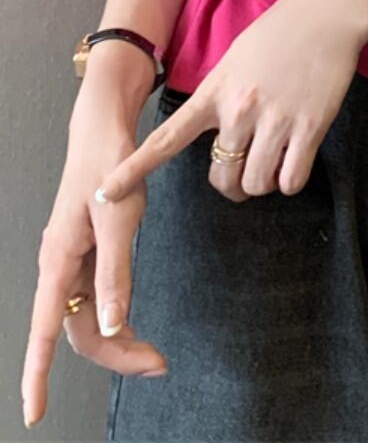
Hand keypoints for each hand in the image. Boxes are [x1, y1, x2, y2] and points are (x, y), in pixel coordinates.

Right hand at [21, 61, 168, 429]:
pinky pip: (95, 299)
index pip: (44, 330)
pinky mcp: (85, 255)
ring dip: (117, 341)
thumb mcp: (119, 218)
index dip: (37, 375)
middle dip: (113, 356)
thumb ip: (116, 274)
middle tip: (157, 365)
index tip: (33, 414)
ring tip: (154, 355)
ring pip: (88, 319)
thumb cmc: (110, 165)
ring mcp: (71, 262)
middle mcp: (59, 266)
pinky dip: (117, 318)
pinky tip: (134, 326)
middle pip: (78, 332)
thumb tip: (112, 327)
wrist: (103, 130)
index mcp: (58, 259)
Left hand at [95, 0, 367, 204]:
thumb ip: (221, 94)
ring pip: (256, 183)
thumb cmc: (283, 29)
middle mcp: (240, 108)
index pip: (167, 138)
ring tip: (273, 163)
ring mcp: (275, 119)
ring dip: (263, 183)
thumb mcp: (236, 56)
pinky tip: (294, 162)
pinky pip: (292, 179)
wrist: (328, 10)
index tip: (106, 194)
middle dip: (230, 184)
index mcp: (215, 90)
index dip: (134, 170)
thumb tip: (220, 131)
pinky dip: (290, 180)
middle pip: (221, 176)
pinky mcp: (309, 127)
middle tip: (241, 174)